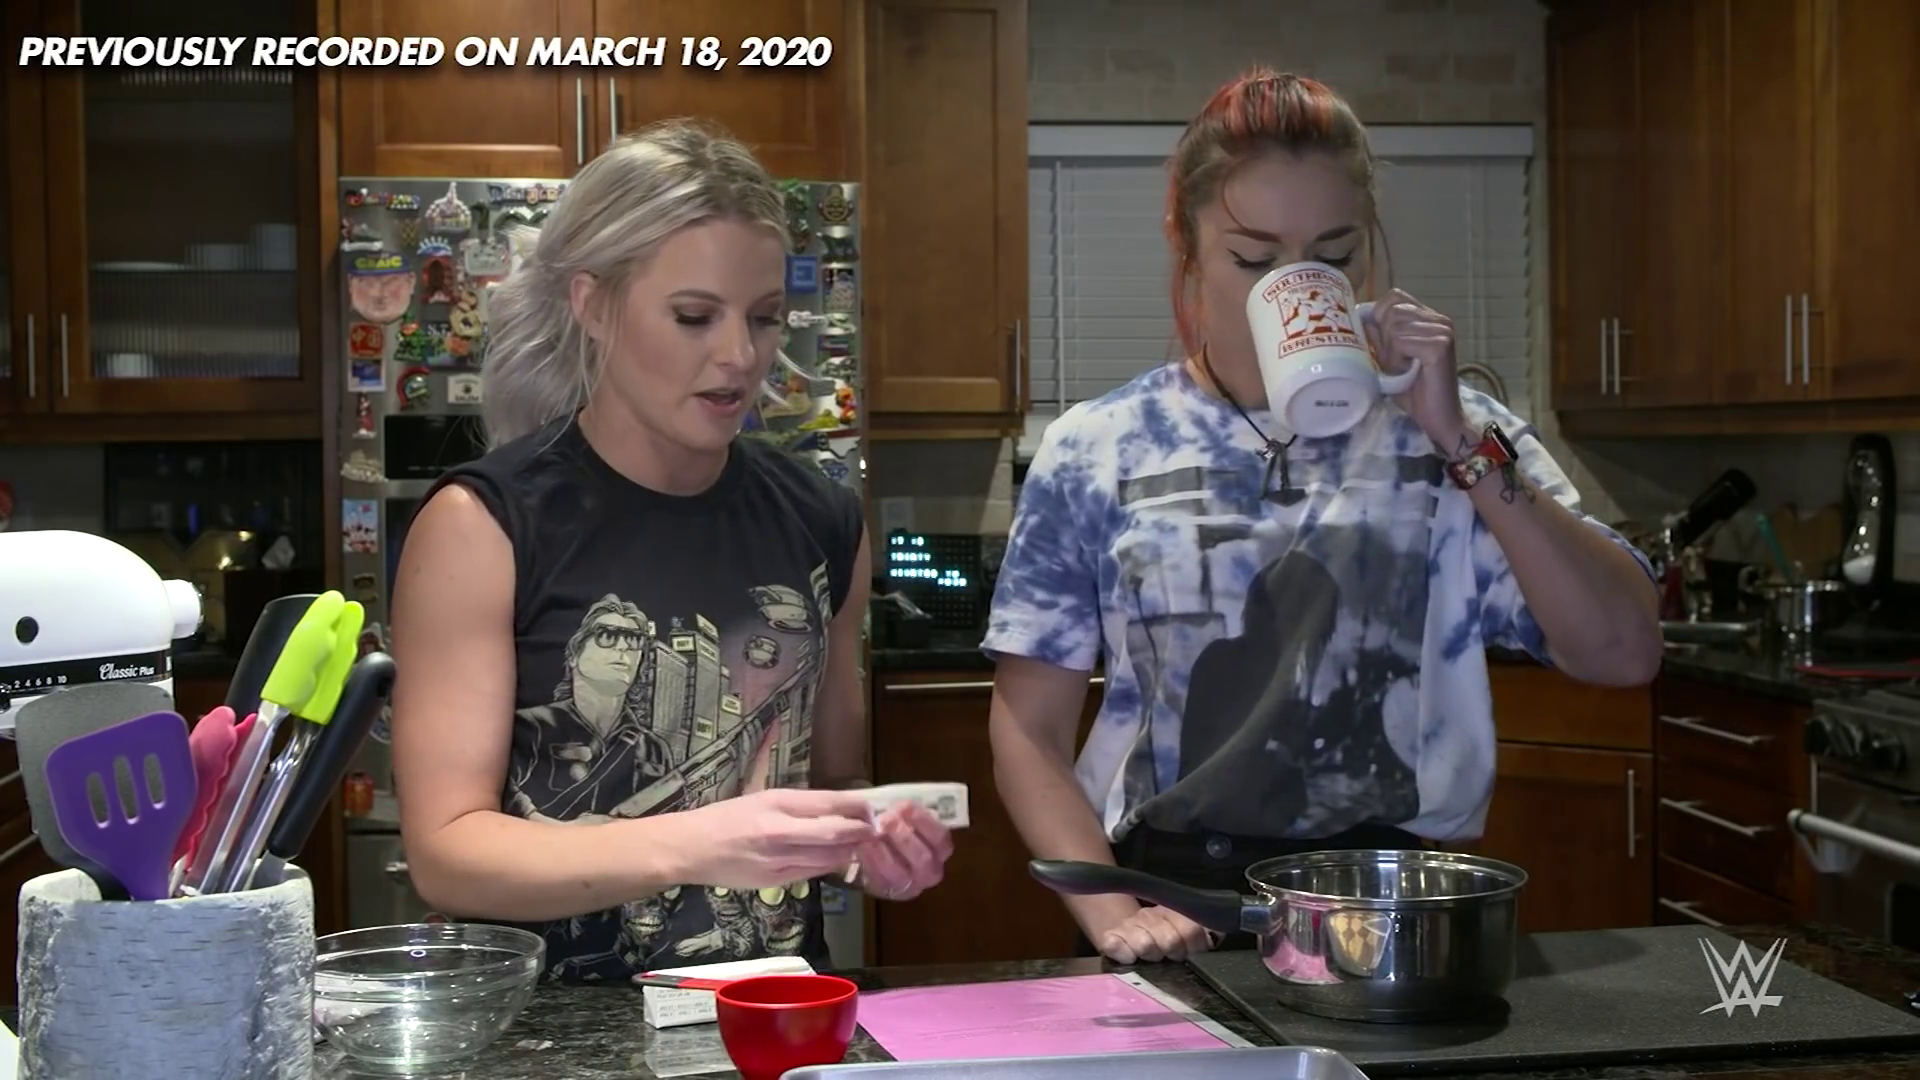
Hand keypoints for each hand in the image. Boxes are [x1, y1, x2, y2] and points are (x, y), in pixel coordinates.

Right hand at [682, 788, 877, 889]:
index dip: (855, 806)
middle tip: (878, 828)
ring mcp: (777, 860)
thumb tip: (837, 805)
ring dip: (849, 851)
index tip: (874, 805)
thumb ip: (799, 803)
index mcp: (775, 804)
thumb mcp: (762, 796)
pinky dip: (829, 864)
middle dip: (860, 832)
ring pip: (827, 857)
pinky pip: (812, 873)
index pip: (826, 802)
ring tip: (865, 844)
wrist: (691, 849)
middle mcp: (778, 832)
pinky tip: (839, 858)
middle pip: (832, 833)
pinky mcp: (775, 882)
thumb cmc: (726, 816)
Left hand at [851, 801, 953, 901]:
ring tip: (872, 833)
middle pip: (923, 857)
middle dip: (903, 836)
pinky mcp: (889, 891)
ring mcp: (910, 885)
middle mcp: (931, 871)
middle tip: (885, 819)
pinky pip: (880, 880)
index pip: (940, 837)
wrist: (877, 849)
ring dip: (884, 851)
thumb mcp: (907, 815)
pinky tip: (863, 845)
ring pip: (900, 873)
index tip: (904, 806)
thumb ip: (908, 811)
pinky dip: (871, 862)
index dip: (923, 821)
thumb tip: (900, 804)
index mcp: (940, 849)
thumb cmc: (897, 826)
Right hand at [1093, 905, 1214, 963]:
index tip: (1190, 951)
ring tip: (1152, 956)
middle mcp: (1151, 915)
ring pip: (1144, 945)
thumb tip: (1216, 935)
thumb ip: (1207, 933)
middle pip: (1169, 940)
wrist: (1129, 933)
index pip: (1192, 929)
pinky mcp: (1110, 937)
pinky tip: (1130, 957)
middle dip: (1173, 953)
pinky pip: (1115, 946)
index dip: (1194, 946)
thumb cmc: (1165, 938)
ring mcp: (1129, 925)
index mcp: (1175, 912)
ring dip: (1150, 955)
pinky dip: (1124, 954)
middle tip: (1170, 955)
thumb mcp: (1189, 934)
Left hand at [1362, 288, 1471, 448]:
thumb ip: (1378, 336)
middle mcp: (1439, 319)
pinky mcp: (1440, 344)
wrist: (1437, 417)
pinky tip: (1408, 372)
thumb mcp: (1388, 358)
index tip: (1382, 343)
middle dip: (1384, 340)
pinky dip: (1397, 360)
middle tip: (1397, 363)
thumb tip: (1360, 316)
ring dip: (1391, 353)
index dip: (1380, 317)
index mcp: (1428, 317)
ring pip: (1394, 328)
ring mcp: (1442, 330)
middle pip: (1391, 312)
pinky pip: (1401, 341)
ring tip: (1403, 369)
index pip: (1394, 296)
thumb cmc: (1412, 390)